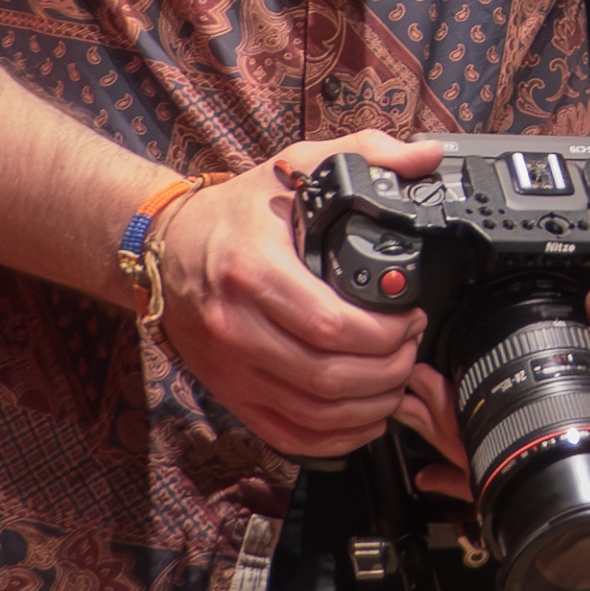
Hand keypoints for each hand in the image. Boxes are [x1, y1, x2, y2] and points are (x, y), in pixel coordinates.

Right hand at [151, 131, 436, 456]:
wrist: (164, 248)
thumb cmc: (234, 214)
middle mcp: (236, 327)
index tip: (412, 317)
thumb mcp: (296, 165)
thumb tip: (426, 156)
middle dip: (389, 369)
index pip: (333, 326)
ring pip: (314, 413)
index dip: (387, 333)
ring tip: (397, 378)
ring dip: (370, 406)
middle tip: (412, 347)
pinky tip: (364, 416)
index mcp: (254, 271)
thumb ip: (367, 153)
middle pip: (330, 377)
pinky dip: (336, 437)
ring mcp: (231, 368)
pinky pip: (289, 435)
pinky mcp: (230, 394)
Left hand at [396, 283, 589, 507]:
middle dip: (443, 425)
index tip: (434, 384)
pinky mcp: (565, 464)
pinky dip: (474, 471)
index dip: (464, 419)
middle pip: (491, 459)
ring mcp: (565, 474)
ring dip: (451, 441)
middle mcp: (572, 470)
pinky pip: (511, 475)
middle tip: (410, 390)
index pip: (513, 444)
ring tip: (415, 410)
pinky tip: (440, 470)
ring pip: (495, 469)